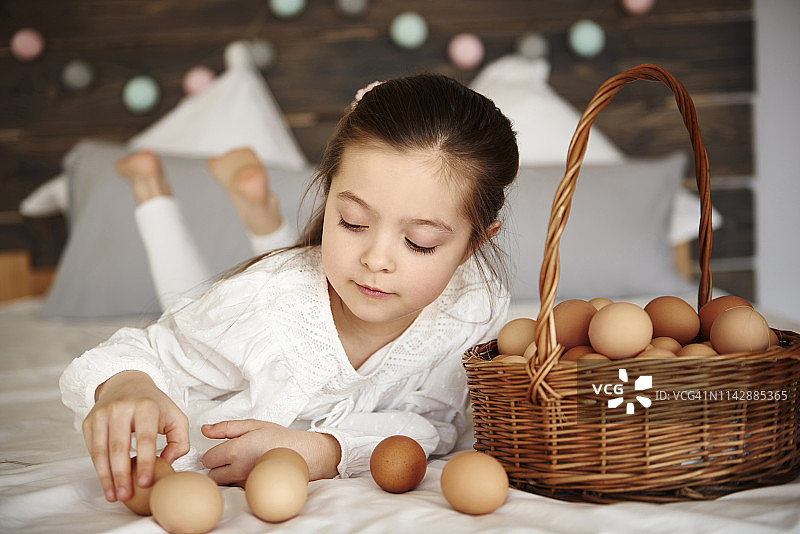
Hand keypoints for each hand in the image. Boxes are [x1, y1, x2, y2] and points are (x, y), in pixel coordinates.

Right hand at [82, 371, 188, 502]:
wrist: (127, 383)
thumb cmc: (154, 405)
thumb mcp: (175, 417)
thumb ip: (180, 441)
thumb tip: (167, 463)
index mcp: (146, 406)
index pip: (145, 438)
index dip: (144, 462)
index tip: (144, 483)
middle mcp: (121, 408)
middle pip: (119, 447)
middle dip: (121, 475)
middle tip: (126, 496)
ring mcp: (102, 414)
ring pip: (101, 450)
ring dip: (106, 476)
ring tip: (114, 495)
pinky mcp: (89, 421)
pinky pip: (92, 448)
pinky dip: (98, 467)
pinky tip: (106, 482)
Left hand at [201, 420, 340, 484]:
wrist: (302, 454)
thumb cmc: (280, 438)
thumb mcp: (253, 425)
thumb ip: (226, 427)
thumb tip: (205, 430)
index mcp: (235, 450)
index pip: (207, 459)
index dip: (213, 453)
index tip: (223, 449)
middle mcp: (238, 469)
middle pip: (212, 475)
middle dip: (217, 466)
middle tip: (230, 457)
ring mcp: (245, 482)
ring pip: (223, 483)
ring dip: (226, 475)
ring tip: (242, 463)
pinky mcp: (253, 489)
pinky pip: (236, 487)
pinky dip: (238, 481)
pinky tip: (249, 470)